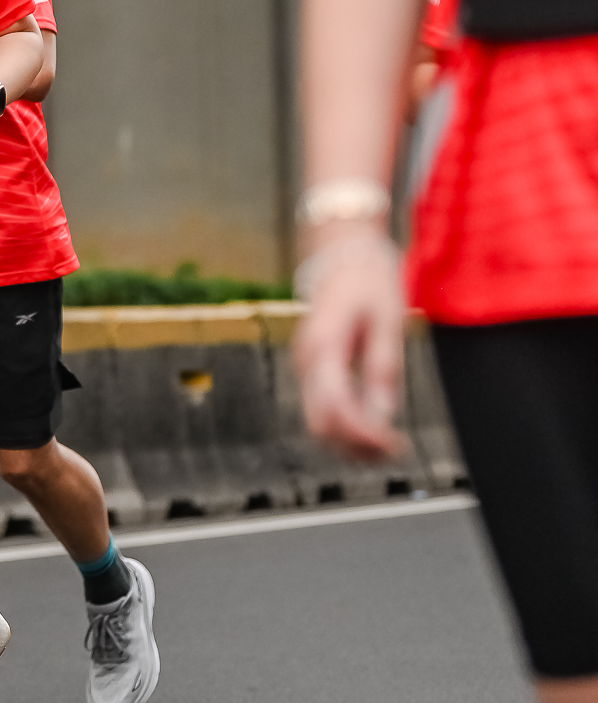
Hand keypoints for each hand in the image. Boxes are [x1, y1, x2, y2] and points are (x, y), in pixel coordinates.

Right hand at [294, 232, 407, 462]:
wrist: (341, 252)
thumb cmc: (368, 281)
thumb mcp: (387, 321)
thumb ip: (383, 368)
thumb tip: (383, 416)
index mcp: (323, 347)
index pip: (335, 408)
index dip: (364, 435)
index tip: (395, 444)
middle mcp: (307, 361)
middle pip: (321, 424)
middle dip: (357, 445)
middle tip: (395, 450)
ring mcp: (306, 366)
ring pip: (319, 421)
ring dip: (351, 441)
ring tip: (388, 445)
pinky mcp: (314, 368)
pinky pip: (323, 407)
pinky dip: (346, 426)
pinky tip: (373, 428)